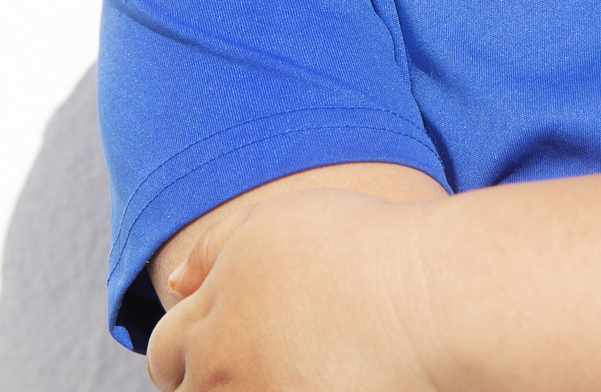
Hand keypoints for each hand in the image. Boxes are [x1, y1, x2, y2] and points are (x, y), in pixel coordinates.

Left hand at [145, 186, 440, 391]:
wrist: (434, 302)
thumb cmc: (366, 251)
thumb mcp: (277, 224)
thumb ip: (216, 249)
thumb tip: (175, 284)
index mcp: (210, 318)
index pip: (167, 351)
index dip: (194, 349)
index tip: (237, 345)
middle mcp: (222, 371)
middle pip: (188, 391)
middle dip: (213, 379)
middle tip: (266, 362)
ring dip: (248, 386)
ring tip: (298, 370)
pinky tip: (323, 378)